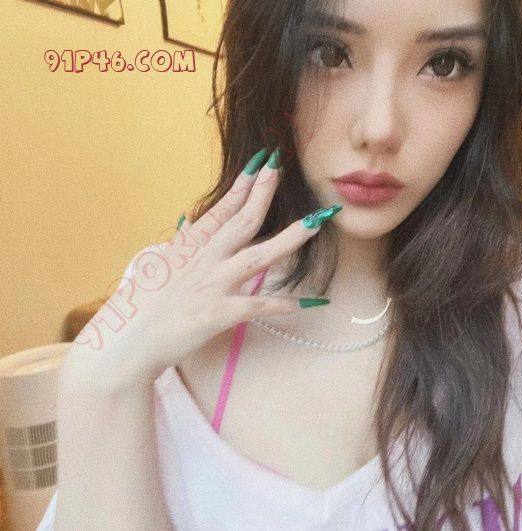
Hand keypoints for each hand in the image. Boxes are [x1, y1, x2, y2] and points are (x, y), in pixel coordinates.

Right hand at [66, 147, 340, 391]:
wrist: (124, 344)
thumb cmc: (137, 309)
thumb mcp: (157, 268)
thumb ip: (180, 247)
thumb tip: (188, 226)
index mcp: (188, 248)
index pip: (221, 210)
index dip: (242, 186)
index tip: (260, 164)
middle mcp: (203, 261)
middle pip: (242, 221)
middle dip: (264, 192)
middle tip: (281, 167)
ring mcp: (212, 285)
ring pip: (258, 256)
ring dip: (290, 238)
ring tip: (317, 222)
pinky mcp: (218, 314)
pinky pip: (258, 305)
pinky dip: (284, 303)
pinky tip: (311, 301)